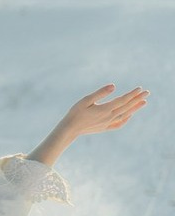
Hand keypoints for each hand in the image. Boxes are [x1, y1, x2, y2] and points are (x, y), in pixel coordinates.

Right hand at [28, 84, 148, 165]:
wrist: (69, 130)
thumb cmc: (75, 113)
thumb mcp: (86, 100)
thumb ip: (100, 93)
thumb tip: (113, 86)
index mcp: (105, 109)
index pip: (123, 100)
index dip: (132, 94)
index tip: (141, 88)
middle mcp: (108, 117)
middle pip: (126, 107)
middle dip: (137, 99)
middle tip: (147, 93)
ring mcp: (107, 123)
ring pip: (125, 115)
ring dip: (135, 108)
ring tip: (144, 102)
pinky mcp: (104, 128)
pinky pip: (119, 124)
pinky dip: (126, 119)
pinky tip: (129, 115)